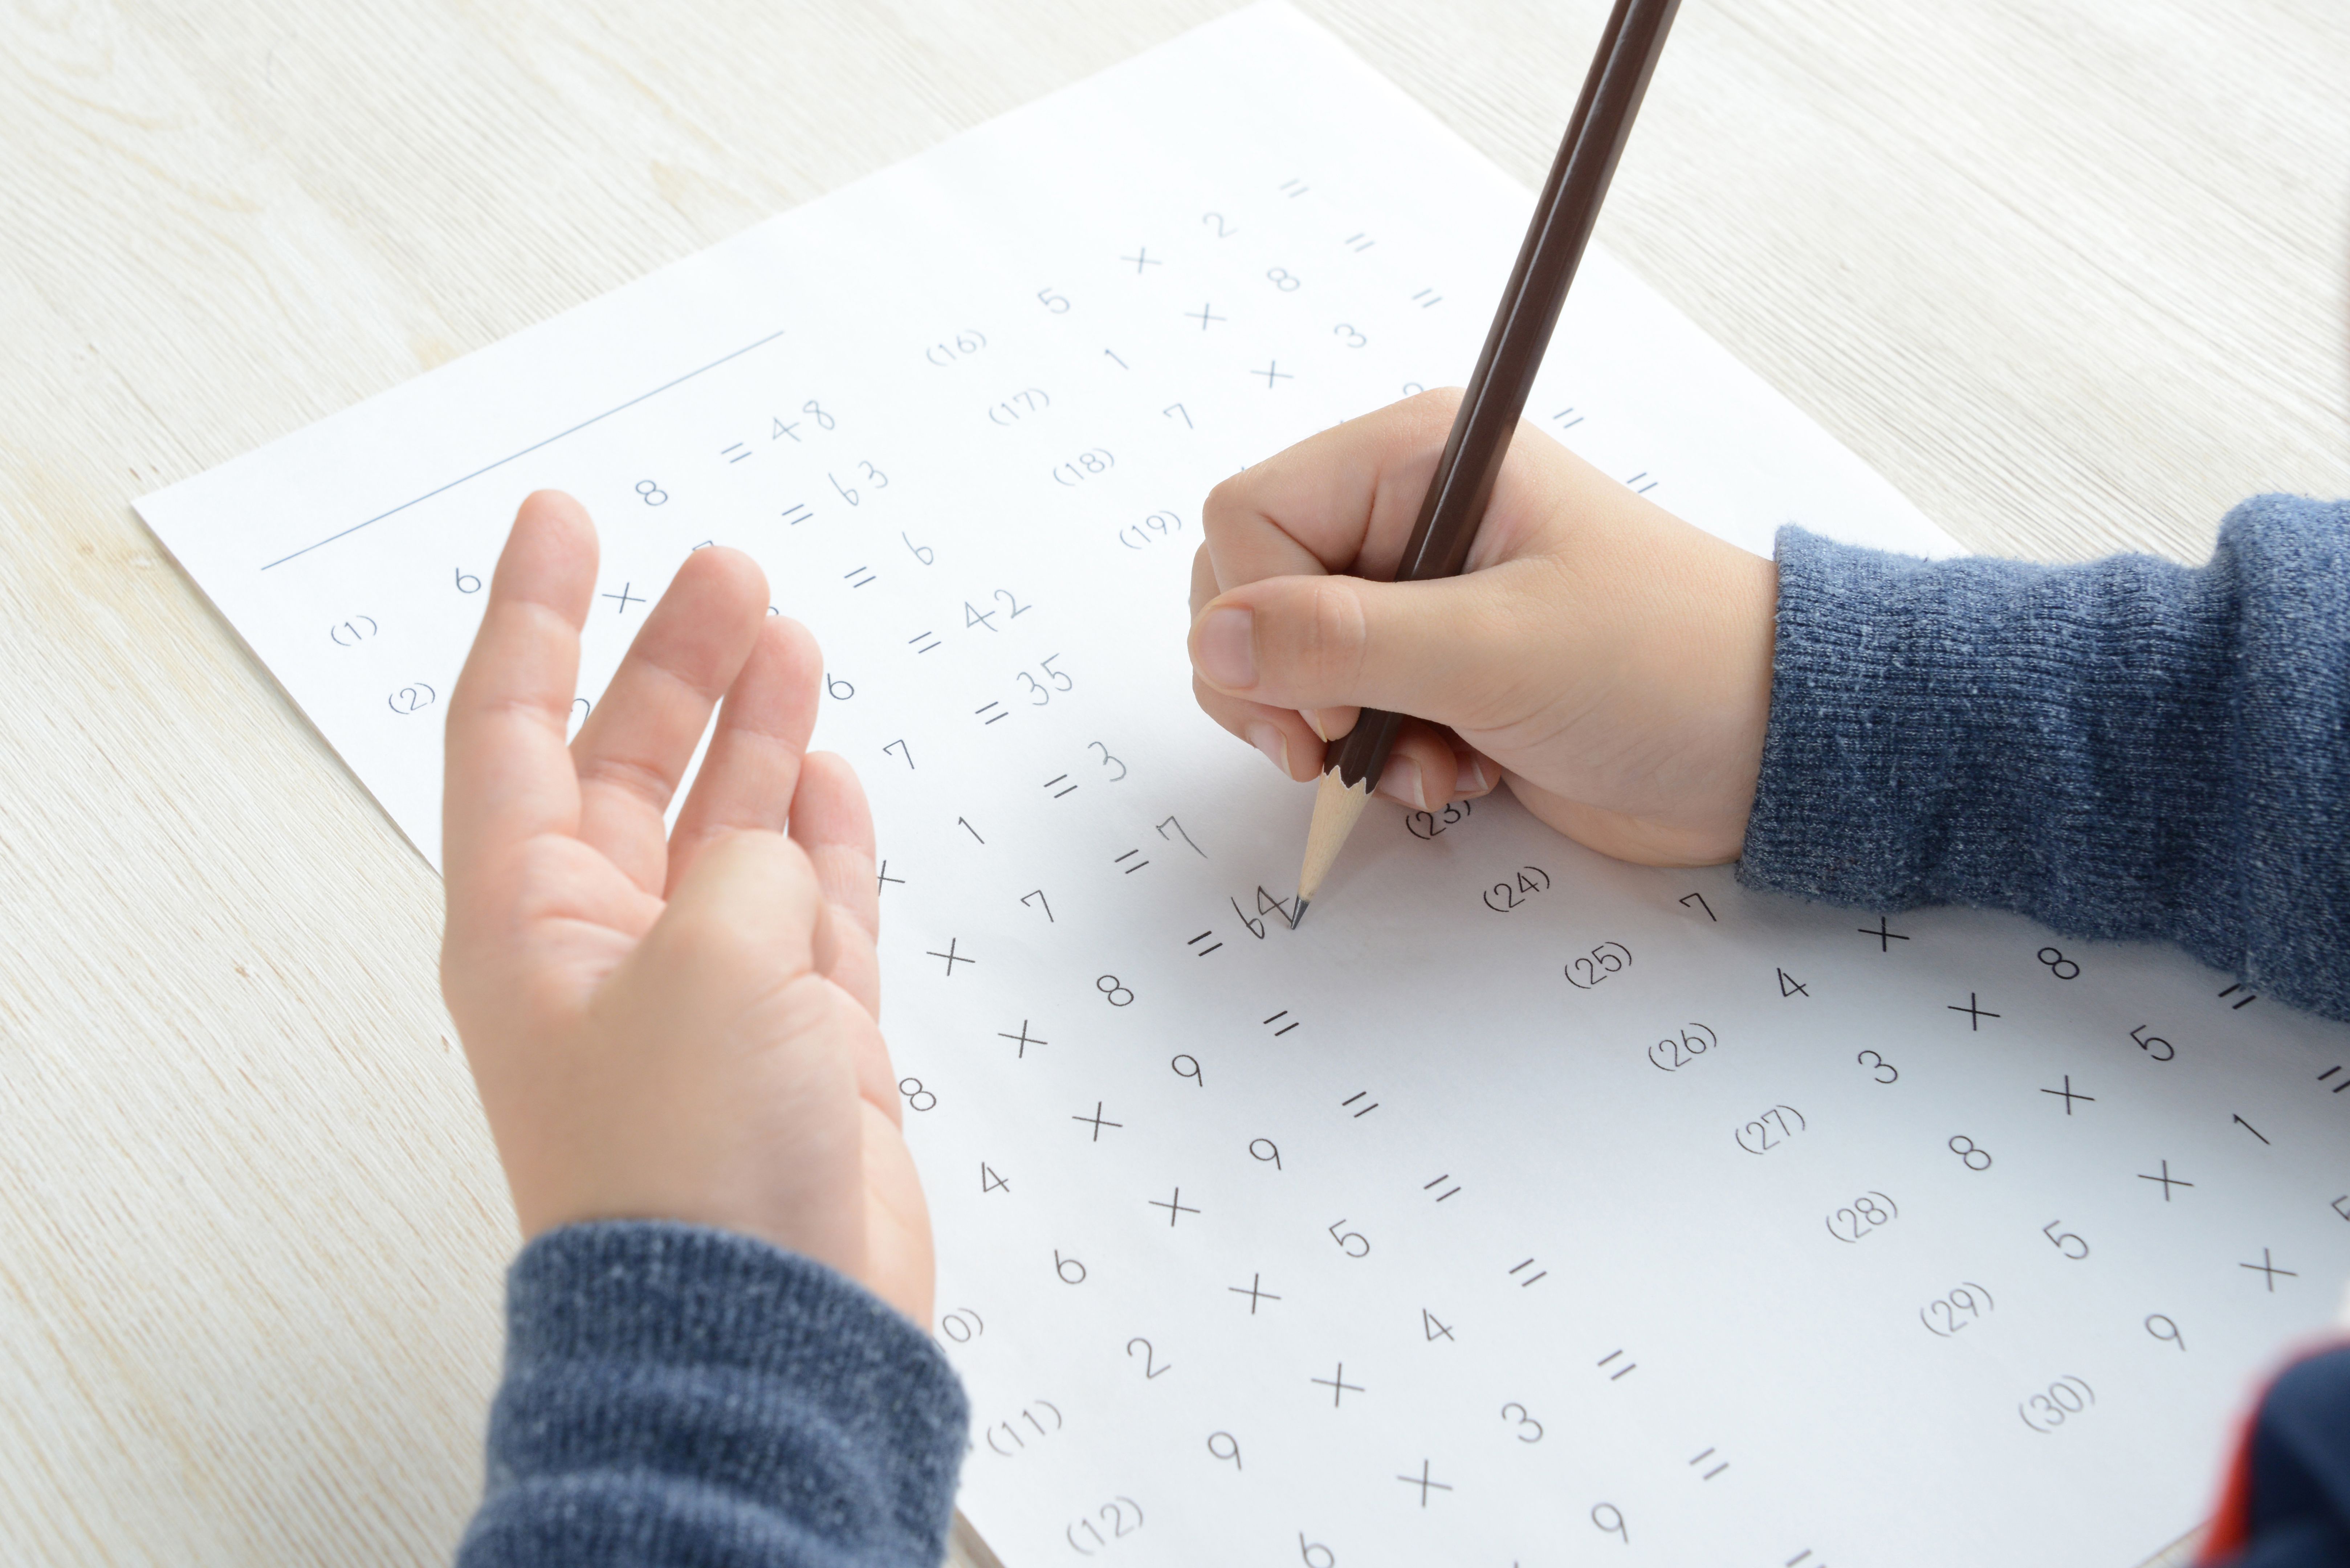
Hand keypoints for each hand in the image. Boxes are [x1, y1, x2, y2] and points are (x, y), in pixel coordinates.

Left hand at [440, 491, 931, 1323]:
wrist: (764, 1326)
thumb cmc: (692, 1160)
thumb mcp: (712, 955)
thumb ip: (752, 863)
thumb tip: (789, 837)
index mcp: (533, 921)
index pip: (514, 729)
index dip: (537, 614)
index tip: (564, 517)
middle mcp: (612, 947)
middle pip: (634, 764)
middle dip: (681, 662)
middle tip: (733, 574)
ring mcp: (711, 993)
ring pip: (731, 825)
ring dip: (758, 734)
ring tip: (790, 641)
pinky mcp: (799, 1041)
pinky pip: (810, 906)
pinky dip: (826, 839)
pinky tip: (832, 777)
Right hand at [1187, 390, 1776, 865]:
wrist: (1768, 748)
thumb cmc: (1665, 668)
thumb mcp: (1497, 651)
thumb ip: (1344, 641)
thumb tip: (1215, 636)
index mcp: (1419, 461)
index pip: (1249, 517)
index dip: (1265, 616)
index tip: (1334, 700)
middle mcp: (1404, 516)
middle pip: (1247, 586)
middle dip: (1283, 685)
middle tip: (1344, 743)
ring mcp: (1415, 597)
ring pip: (1282, 660)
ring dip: (1336, 735)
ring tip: (1426, 764)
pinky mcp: (1432, 670)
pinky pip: (1339, 711)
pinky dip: (1379, 760)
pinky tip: (1455, 775)